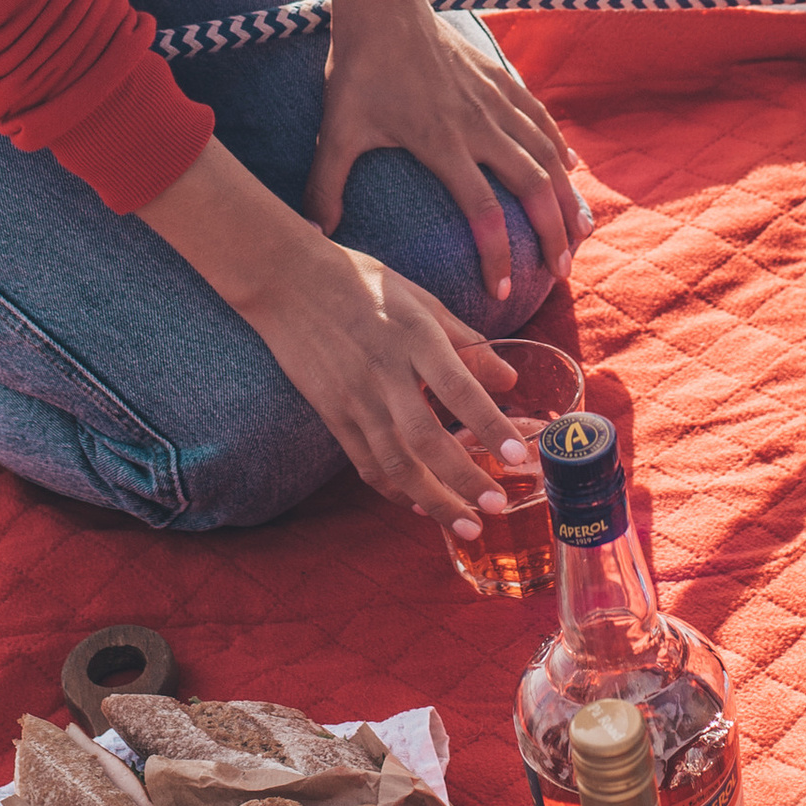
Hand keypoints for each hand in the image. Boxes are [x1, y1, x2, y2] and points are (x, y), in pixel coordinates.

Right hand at [138, 142, 536, 535]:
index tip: (518, 456)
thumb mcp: (421, 299)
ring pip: (395, 461)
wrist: (287, 280)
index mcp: (413, 334)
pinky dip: (394, 490)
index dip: (490, 425)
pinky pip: (365, 462)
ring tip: (465, 525)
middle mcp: (384, 369)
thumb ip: (465, 341)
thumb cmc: (362, 282)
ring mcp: (354, 395)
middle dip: (464, 479)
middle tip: (496, 506)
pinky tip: (420, 505)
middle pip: (426, 438)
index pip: (458, 387)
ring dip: (433, 500)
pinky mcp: (332, 412)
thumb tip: (509, 379)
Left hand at [306, 0, 588, 301]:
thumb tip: (316, 233)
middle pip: (533, 186)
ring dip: (566, 196)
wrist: (383, 2)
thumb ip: (326, 185)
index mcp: (443, 142)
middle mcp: (478, 124)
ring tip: (580, 231)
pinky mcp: (498, 78)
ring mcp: (494, 99)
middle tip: (561, 272)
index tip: (502, 291)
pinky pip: (539, 117)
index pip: (483, 212)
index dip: (497, 256)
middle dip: (553, 233)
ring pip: (547, 154)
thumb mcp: (338, 129)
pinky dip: (558, 145)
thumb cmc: (359, 67)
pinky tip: (569, 168)